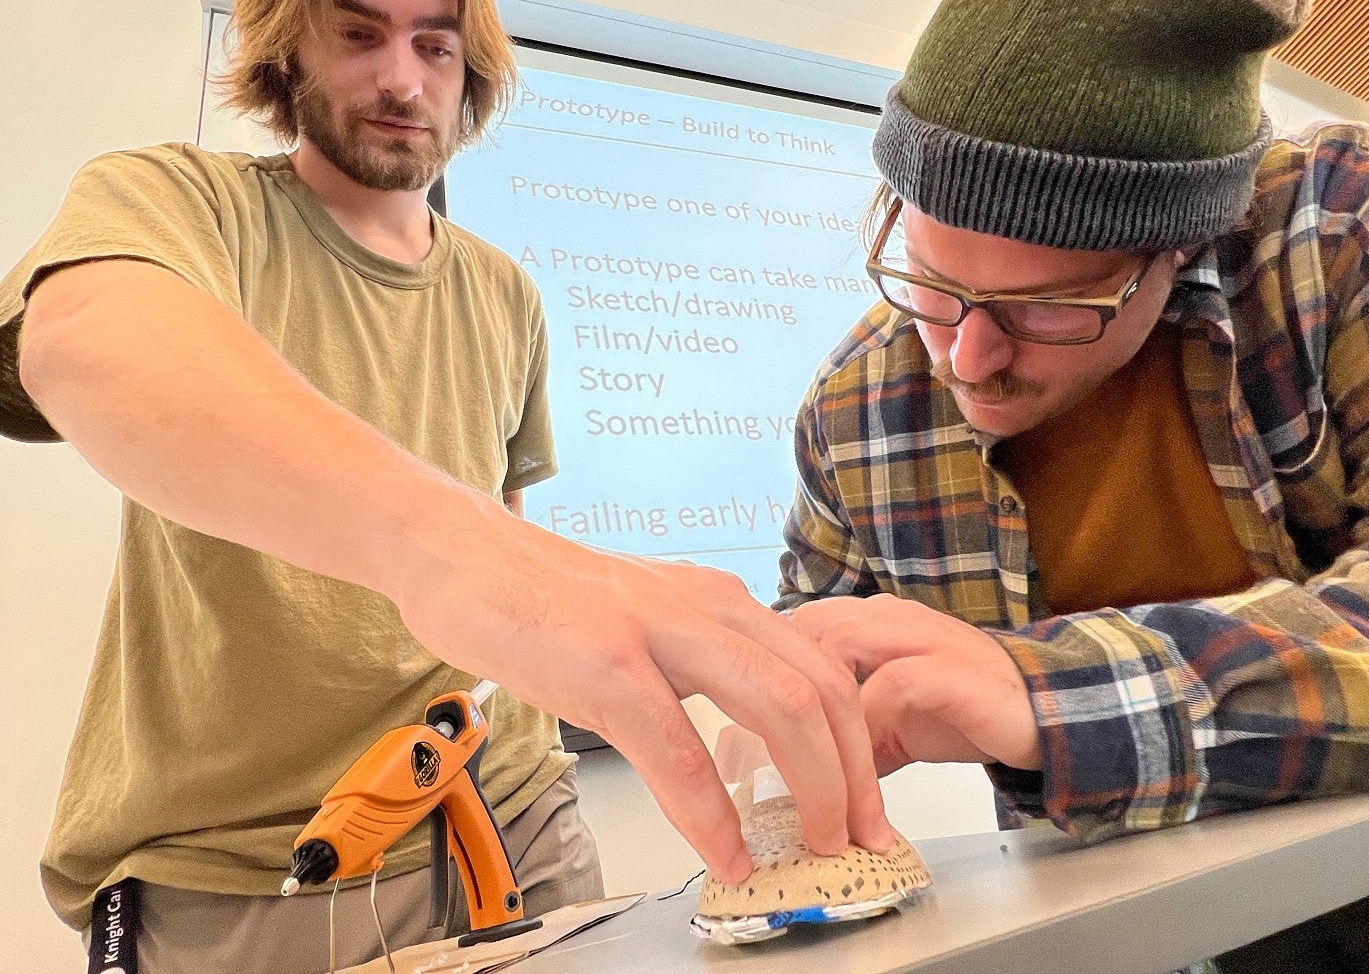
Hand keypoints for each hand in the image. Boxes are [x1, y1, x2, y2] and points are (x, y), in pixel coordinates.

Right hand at [392, 495, 893, 883]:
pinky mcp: (606, 663)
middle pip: (822, 690)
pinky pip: (677, 748)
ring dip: (811, 788)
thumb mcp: (651, 618)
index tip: (867, 803)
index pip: (824, 669)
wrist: (464, 553)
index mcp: (723, 601)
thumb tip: (749, 729)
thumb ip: (702, 660)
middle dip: (855, 774)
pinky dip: (709, 812)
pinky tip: (721, 852)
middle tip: (861, 838)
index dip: (860, 742)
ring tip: (815, 847)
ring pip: (776, 707)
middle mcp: (708, 606)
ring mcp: (659, 632)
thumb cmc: (550, 597)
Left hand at [788, 595, 1040, 776]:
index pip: (798, 624)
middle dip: (785, 683)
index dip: (773, 669)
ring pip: (840, 643)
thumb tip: (795, 776)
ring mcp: (922, 635)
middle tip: (775, 744)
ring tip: (809, 757)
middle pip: (807, 627)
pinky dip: (866, 723)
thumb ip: (845, 738)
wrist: (1043, 713)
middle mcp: (892, 616)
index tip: (757, 721)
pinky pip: (890, 683)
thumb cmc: (964, 712)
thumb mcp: (890, 727)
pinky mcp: (949, 667)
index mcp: (872, 620)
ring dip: (818, 705)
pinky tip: (859, 764)